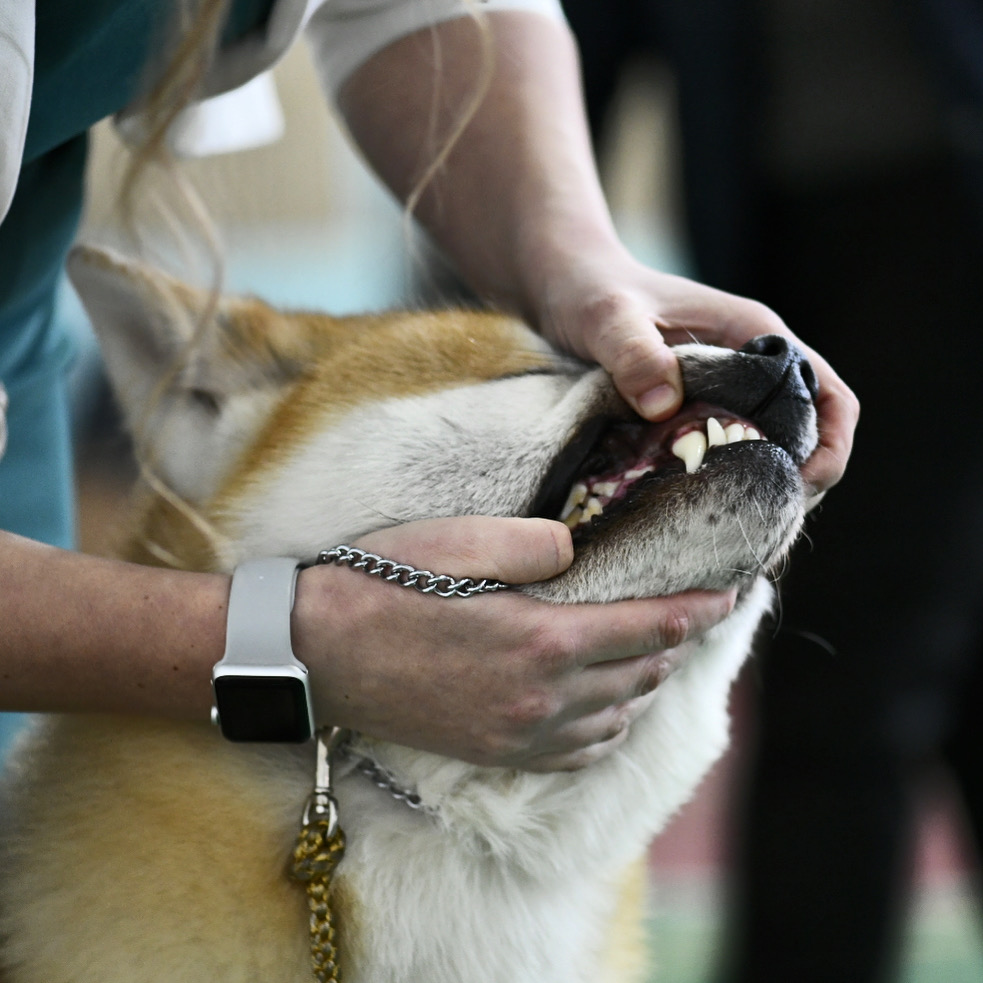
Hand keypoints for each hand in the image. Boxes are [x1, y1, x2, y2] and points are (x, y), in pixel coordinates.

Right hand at [291, 516, 734, 771]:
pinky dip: (610, 725)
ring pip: (617, 716)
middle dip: (676, 642)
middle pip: (641, 673)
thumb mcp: (461, 540)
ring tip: (651, 651)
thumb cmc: (384, 585)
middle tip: (690, 613)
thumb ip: (536, 543)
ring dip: (645, 682)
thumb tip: (579, 550)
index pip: (649, 627)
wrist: (318, 653)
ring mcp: (520, 733)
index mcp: (541, 639)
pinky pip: (580, 752)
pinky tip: (607, 704)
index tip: (729, 595)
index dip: (696, 611)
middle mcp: (542, 697)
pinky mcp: (497, 752)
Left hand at [530, 246, 859, 501]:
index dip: (828, 448)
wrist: (563, 282)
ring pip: (768, 447)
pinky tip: (693, 508)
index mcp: (754, 334)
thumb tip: (663, 405)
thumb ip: (633, 353)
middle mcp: (750, 362)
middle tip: (755, 526)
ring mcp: (725, 387)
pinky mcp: (696, 407)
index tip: (798, 489)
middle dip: (795, 481)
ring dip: (758, 486)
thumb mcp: (606, 319)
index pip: (827, 396)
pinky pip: (727, 449)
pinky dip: (722, 479)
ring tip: (726, 526)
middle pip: (808, 433)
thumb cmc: (590, 289)